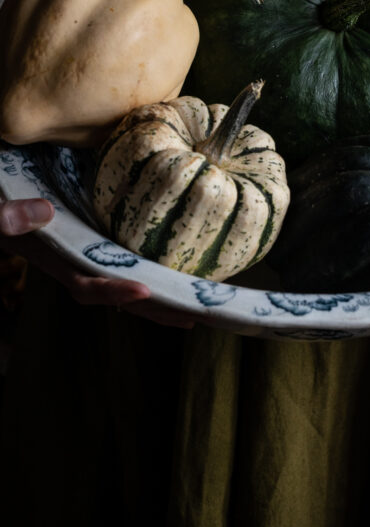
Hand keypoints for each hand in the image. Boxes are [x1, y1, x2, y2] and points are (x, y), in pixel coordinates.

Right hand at [0, 198, 197, 327]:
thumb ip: (8, 217)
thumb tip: (45, 211)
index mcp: (48, 257)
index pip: (83, 284)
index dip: (113, 291)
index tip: (145, 291)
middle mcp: (64, 261)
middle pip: (111, 292)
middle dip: (150, 307)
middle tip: (193, 315)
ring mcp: (73, 252)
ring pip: (115, 279)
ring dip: (150, 293)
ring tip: (189, 302)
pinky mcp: (80, 238)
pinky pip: (112, 260)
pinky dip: (136, 268)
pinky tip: (160, 269)